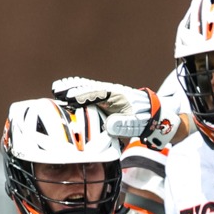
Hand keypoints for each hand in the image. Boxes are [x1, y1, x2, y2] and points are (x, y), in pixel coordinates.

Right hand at [51, 77, 179, 147]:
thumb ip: (124, 125)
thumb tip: (110, 125)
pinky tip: (67, 94)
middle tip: (58, 89)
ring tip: (58, 88)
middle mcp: (112, 93)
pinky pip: (90, 94)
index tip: (71, 97)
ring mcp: (109, 95)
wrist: (155, 114)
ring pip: (89, 89)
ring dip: (74, 88)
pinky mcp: (106, 100)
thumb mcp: (137, 124)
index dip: (85, 95)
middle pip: (90, 88)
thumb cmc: (146, 120)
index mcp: (120, 97)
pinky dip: (79, 92)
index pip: (99, 94)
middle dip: (74, 88)